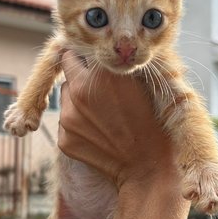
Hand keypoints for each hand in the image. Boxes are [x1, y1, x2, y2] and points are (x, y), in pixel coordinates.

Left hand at [58, 50, 179, 189]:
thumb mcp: (144, 85)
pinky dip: (78, 122)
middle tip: (100, 86)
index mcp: (102, 74)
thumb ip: (120, 65)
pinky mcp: (64, 139)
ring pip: (65, 95)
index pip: (81, 49)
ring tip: (103, 112)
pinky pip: (65, 121)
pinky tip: (99, 131)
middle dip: (81, 72)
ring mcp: (68, 118)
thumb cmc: (153, 124)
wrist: (147, 168)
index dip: (90, 55)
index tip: (97, 61)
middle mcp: (80, 92)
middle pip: (69, 68)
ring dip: (78, 97)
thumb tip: (107, 51)